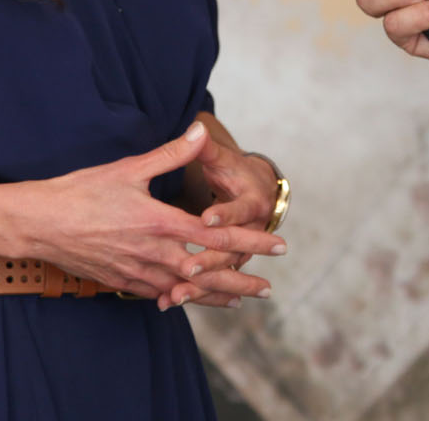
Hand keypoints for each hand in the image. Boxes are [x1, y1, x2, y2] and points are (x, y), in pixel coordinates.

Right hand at [18, 123, 284, 307]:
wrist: (39, 223)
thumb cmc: (81, 192)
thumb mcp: (129, 168)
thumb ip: (170, 154)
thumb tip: (200, 132)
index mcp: (161, 222)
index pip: (218, 236)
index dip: (251, 241)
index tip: (278, 246)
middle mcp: (154, 252)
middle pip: (209, 274)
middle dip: (241, 280)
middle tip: (267, 288)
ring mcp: (137, 271)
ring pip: (186, 291)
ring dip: (215, 296)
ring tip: (240, 300)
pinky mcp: (120, 281)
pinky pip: (158, 295)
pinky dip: (179, 299)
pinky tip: (189, 301)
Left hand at [172, 137, 282, 307]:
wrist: (260, 193)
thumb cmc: (235, 171)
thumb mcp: (222, 159)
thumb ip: (205, 148)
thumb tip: (198, 126)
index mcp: (251, 202)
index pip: (239, 210)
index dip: (224, 214)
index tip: (205, 218)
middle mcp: (250, 231)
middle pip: (232, 249)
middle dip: (211, 260)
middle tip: (188, 267)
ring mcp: (239, 250)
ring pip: (221, 272)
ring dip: (201, 286)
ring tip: (176, 295)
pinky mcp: (226, 263)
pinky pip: (211, 284)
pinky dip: (193, 293)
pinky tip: (168, 302)